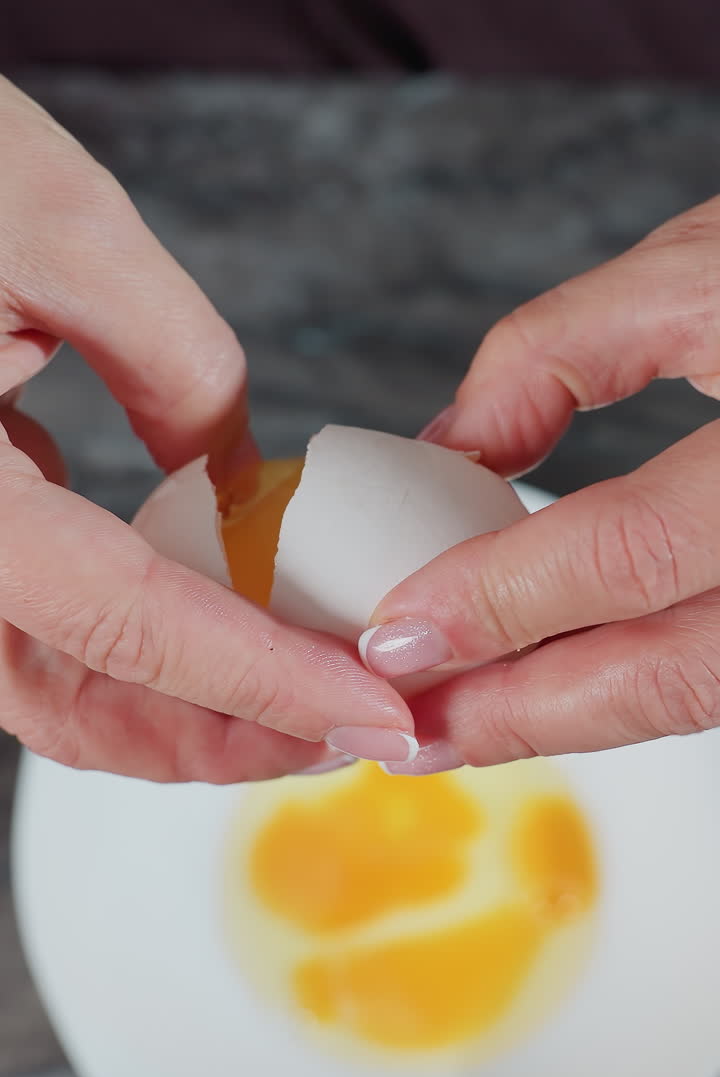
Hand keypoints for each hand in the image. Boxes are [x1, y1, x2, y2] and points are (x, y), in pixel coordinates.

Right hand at [0, 79, 413, 780]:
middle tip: (353, 725)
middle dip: (228, 735)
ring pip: (58, 687)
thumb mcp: (61, 231)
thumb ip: (176, 364)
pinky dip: (146, 650)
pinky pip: (47, 630)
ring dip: (188, 710)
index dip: (263, 683)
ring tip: (307, 696)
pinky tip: (230, 627)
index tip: (371, 712)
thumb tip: (236, 481)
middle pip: (79, 707)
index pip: (127, 627)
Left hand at [359, 196, 719, 772]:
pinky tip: (550, 687)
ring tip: (454, 727)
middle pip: (661, 676)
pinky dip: (625, 689)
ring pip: (692, 698)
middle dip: (514, 716)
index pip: (627, 554)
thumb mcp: (705, 261)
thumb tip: (447, 451)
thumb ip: (557, 352)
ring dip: (564, 723)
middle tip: (399, 737)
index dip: (498, 603)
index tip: (391, 636)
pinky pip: (717, 674)